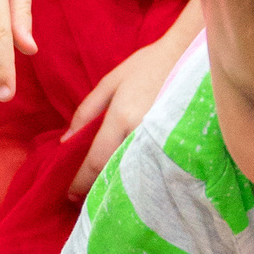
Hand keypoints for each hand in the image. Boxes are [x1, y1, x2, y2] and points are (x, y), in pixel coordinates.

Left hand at [64, 15, 196, 198]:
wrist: (187, 55)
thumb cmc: (146, 66)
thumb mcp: (110, 82)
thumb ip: (86, 112)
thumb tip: (66, 141)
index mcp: (122, 118)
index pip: (96, 161)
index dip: (81, 183)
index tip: (70, 196)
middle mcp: (141, 134)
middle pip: (114, 173)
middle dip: (98, 188)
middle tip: (85, 198)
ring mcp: (161, 141)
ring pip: (133, 174)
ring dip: (117, 184)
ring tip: (105, 190)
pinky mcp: (175, 144)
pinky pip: (151, 166)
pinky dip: (137, 175)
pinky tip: (131, 178)